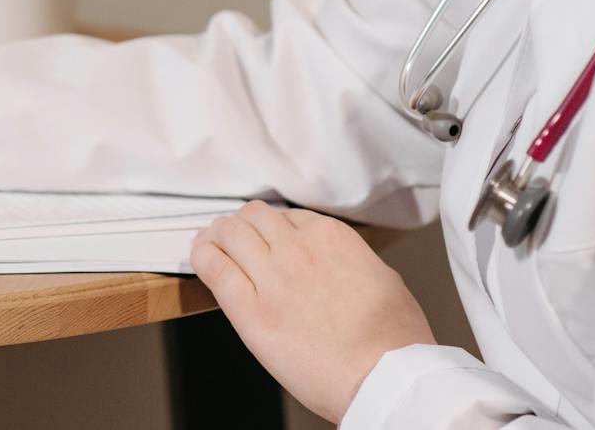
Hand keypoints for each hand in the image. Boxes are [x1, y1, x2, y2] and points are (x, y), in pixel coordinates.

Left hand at [190, 202, 433, 423]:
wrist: (385, 378)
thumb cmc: (394, 341)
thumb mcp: (384, 279)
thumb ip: (351, 261)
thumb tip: (336, 262)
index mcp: (332, 238)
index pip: (287, 216)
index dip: (271, 226)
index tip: (265, 236)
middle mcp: (298, 249)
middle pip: (254, 217)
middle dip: (242, 224)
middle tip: (233, 236)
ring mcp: (272, 277)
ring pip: (230, 233)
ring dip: (219, 234)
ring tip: (212, 242)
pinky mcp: (251, 311)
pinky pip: (214, 268)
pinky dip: (202, 255)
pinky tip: (200, 256)